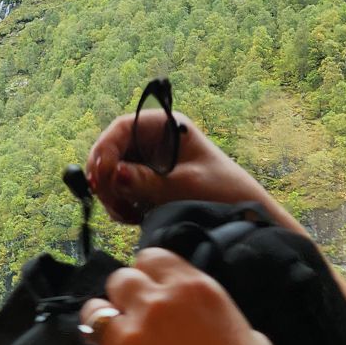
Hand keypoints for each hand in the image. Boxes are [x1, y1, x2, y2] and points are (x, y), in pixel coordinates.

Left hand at [67, 247, 301, 344]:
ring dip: (99, 331)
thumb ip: (214, 316)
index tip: (150, 294)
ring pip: (91, 317)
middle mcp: (156, 307)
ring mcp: (128, 342)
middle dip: (123, 300)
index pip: (150, 258)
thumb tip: (199, 320)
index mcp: (194, 290)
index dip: (148, 276)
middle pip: (117, 281)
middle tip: (134, 325)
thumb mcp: (249, 336)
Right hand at [86, 111, 282, 226]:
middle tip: (114, 204)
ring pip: (110, 174)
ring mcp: (145, 163)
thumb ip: (148, 181)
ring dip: (112, 196)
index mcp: (165, 126)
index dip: (106, 150)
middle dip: (106, 178)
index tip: (104, 177)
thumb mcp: (185, 187)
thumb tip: (115, 175)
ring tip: (130, 216)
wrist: (241, 217)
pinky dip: (119, 205)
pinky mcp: (143, 184)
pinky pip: (117, 191)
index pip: (122, 128)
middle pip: (109, 152)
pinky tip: (134, 218)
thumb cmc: (222, 192)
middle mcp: (151, 141)